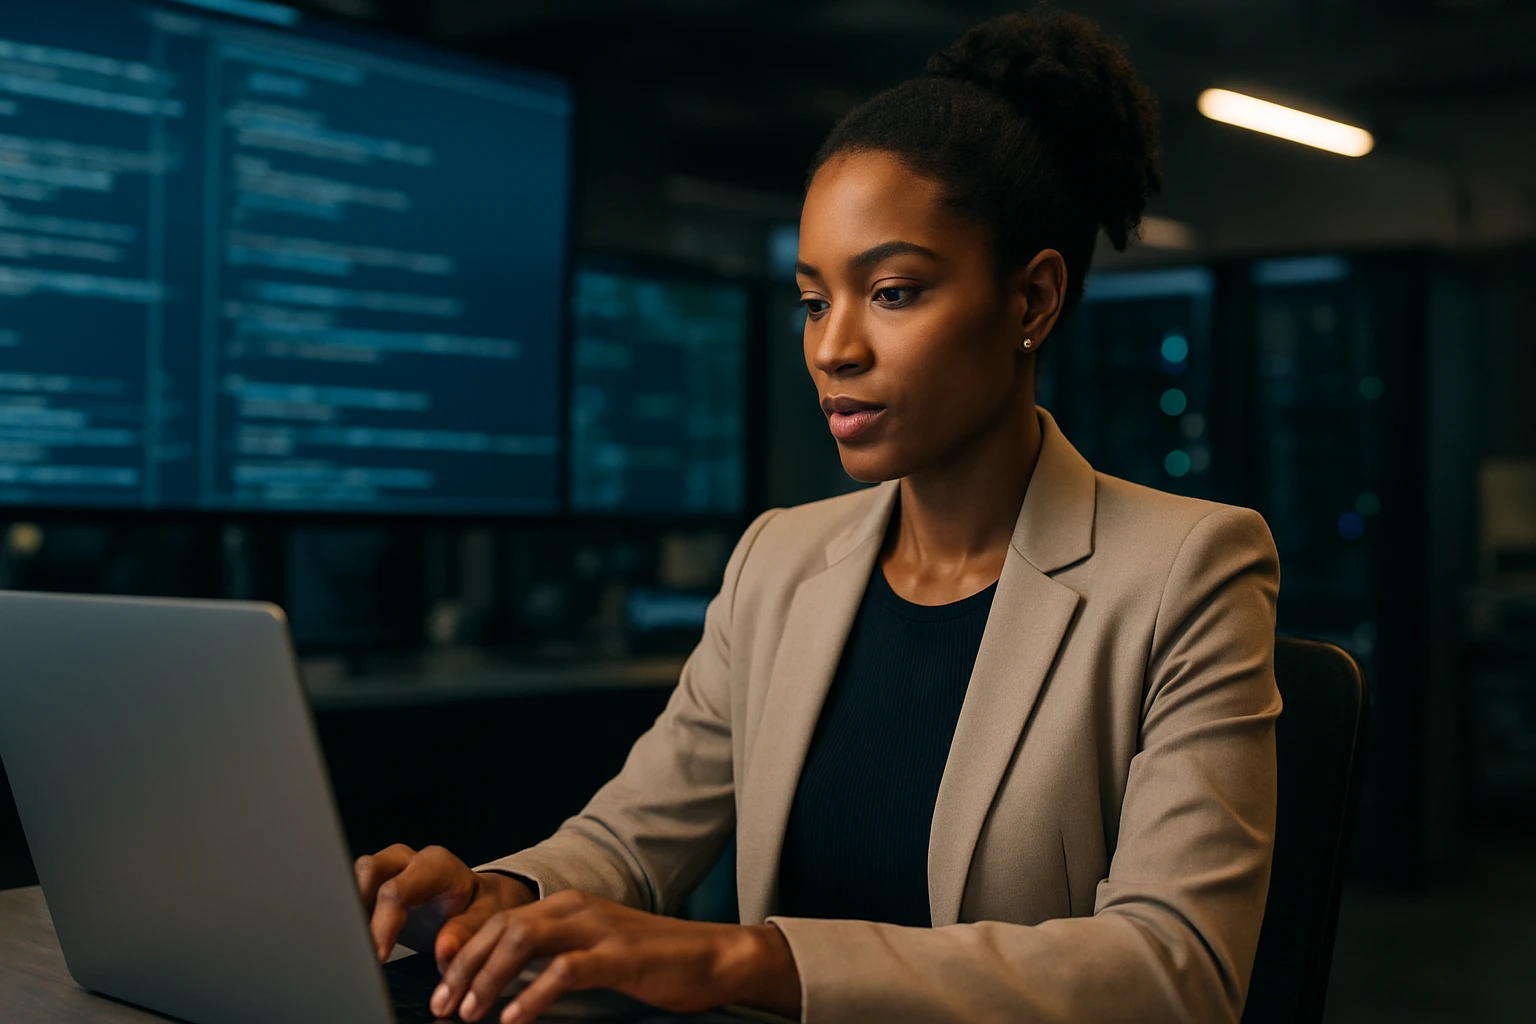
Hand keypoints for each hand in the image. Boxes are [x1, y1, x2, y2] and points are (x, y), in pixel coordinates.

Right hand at [354, 843, 535, 967]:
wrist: (478, 898)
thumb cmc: (482, 906)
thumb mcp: (486, 918)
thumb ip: (467, 932)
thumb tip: (444, 951)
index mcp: (436, 866)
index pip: (397, 891)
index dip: (381, 925)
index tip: (377, 957)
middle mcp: (409, 860)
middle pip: (369, 870)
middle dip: (356, 907)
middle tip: (356, 947)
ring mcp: (391, 868)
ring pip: (356, 876)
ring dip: (350, 907)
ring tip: (352, 943)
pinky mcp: (378, 882)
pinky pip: (355, 889)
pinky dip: (350, 911)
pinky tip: (353, 937)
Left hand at [430, 889, 800, 1022]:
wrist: (713, 956)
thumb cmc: (653, 961)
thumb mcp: (594, 951)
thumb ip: (552, 958)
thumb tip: (503, 985)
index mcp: (567, 906)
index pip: (499, 922)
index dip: (464, 956)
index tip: (442, 992)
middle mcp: (576, 908)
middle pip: (502, 928)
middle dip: (465, 969)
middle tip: (444, 1007)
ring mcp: (598, 929)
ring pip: (524, 941)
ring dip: (489, 979)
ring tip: (470, 1014)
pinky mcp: (619, 955)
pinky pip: (564, 970)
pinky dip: (533, 995)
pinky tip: (515, 1019)